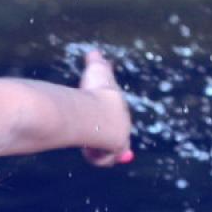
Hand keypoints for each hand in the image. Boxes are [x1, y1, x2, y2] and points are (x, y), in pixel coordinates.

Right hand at [76, 49, 135, 167]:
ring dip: (97, 150)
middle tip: (89, 138)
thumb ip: (96, 61)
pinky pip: (104, 160)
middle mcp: (125, 125)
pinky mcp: (116, 151)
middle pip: (118, 138)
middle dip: (103, 137)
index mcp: (121, 109)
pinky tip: (87, 149)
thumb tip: (93, 51)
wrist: (99, 110)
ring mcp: (122, 140)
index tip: (99, 126)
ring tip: (87, 145)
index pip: (118, 118)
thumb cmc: (96, 90)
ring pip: (110, 152)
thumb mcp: (96, 71)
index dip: (109, 122)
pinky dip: (95, 157)